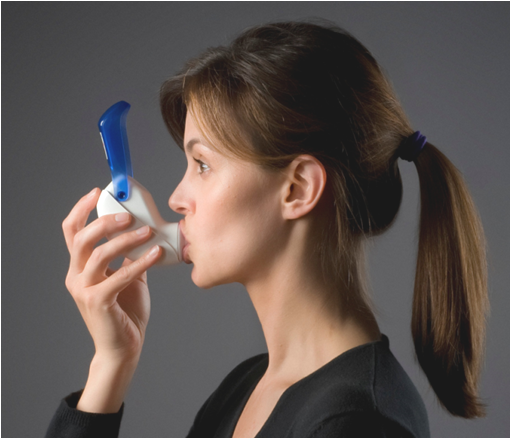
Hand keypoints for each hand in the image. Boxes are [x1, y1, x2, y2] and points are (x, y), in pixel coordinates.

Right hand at [62, 188, 161, 362]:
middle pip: (82, 239)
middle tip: (129, 215)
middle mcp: (76, 276)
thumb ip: (129, 255)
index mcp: (80, 267)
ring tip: (147, 232)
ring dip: (126, 240)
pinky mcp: (97, 302)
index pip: (72, 232)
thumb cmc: (125, 310)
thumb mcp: (127, 276)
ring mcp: (83, 290)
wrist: (124, 346)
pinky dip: (140, 261)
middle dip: (105, 222)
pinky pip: (120, 275)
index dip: (81, 209)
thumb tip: (145, 230)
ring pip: (99, 254)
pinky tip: (156, 253)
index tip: (97, 192)